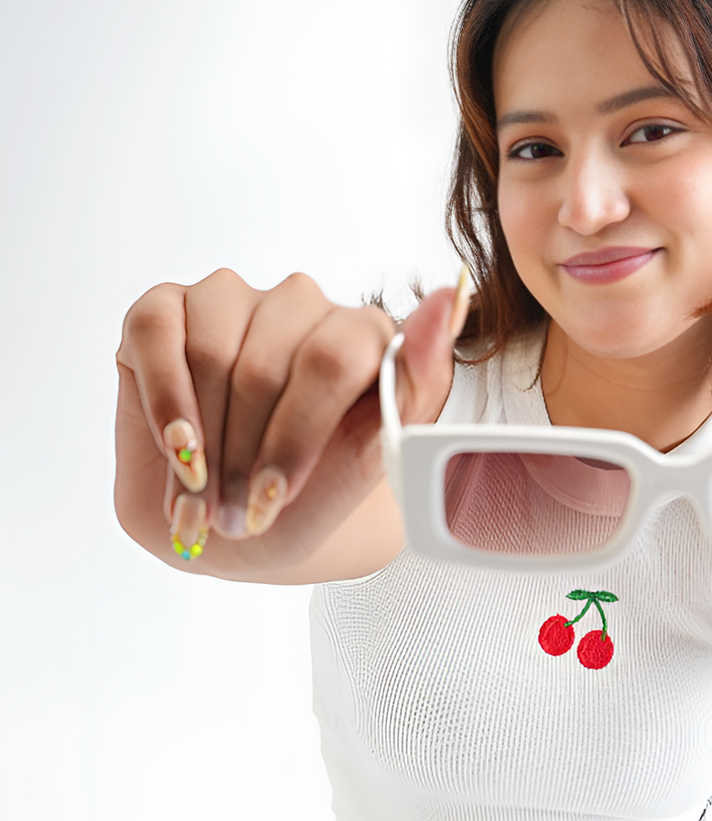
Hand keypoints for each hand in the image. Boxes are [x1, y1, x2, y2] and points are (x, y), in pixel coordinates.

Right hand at [114, 268, 467, 575]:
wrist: (237, 525)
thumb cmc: (312, 494)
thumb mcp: (374, 459)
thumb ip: (417, 379)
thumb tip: (445, 295)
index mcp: (363, 332)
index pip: (334, 358)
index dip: (299, 434)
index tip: (278, 495)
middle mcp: (301, 302)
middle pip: (265, 366)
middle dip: (247, 454)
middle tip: (241, 514)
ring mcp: (230, 298)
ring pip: (211, 353)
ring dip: (205, 443)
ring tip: (207, 497)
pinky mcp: (164, 310)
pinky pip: (156, 337)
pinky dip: (164, 405)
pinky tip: (178, 450)